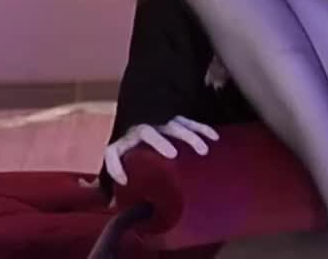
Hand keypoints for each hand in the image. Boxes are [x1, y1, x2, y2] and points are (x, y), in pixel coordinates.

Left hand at [102, 116, 217, 185]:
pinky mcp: (175, 119)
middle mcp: (140, 131)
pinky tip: (214, 138)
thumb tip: (118, 208)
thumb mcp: (132, 169)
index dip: (114, 165)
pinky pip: (188, 121)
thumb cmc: (139, 155)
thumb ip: (127, 188)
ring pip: (172, 124)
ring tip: (202, 150)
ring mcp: (158, 122)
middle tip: (172, 153)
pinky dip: (201, 128)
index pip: (113, 151)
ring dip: (188, 135)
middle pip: (146, 132)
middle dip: (158, 141)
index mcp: (125, 144)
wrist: (147, 124)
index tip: (124, 181)